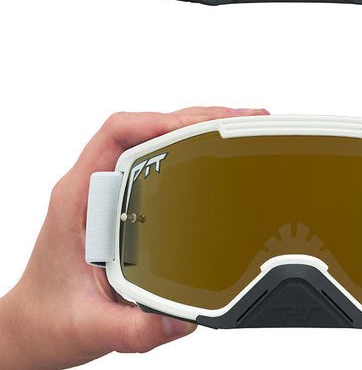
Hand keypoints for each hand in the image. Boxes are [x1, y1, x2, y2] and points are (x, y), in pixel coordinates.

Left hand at [0, 106, 267, 368]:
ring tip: (238, 125)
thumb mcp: (90, 327)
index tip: (198, 126)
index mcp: (78, 198)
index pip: (114, 135)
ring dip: (195, 125)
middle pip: (144, 127)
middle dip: (195, 117)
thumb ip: (134, 329)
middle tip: (240, 120)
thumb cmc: (49, 318)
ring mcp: (109, 188)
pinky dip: (190, 144)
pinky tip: (216, 149)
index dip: (158, 121)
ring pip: (153, 136)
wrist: (34, 326)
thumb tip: (183, 319)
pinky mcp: (124, 196)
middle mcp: (94, 185)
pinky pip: (158, 155)